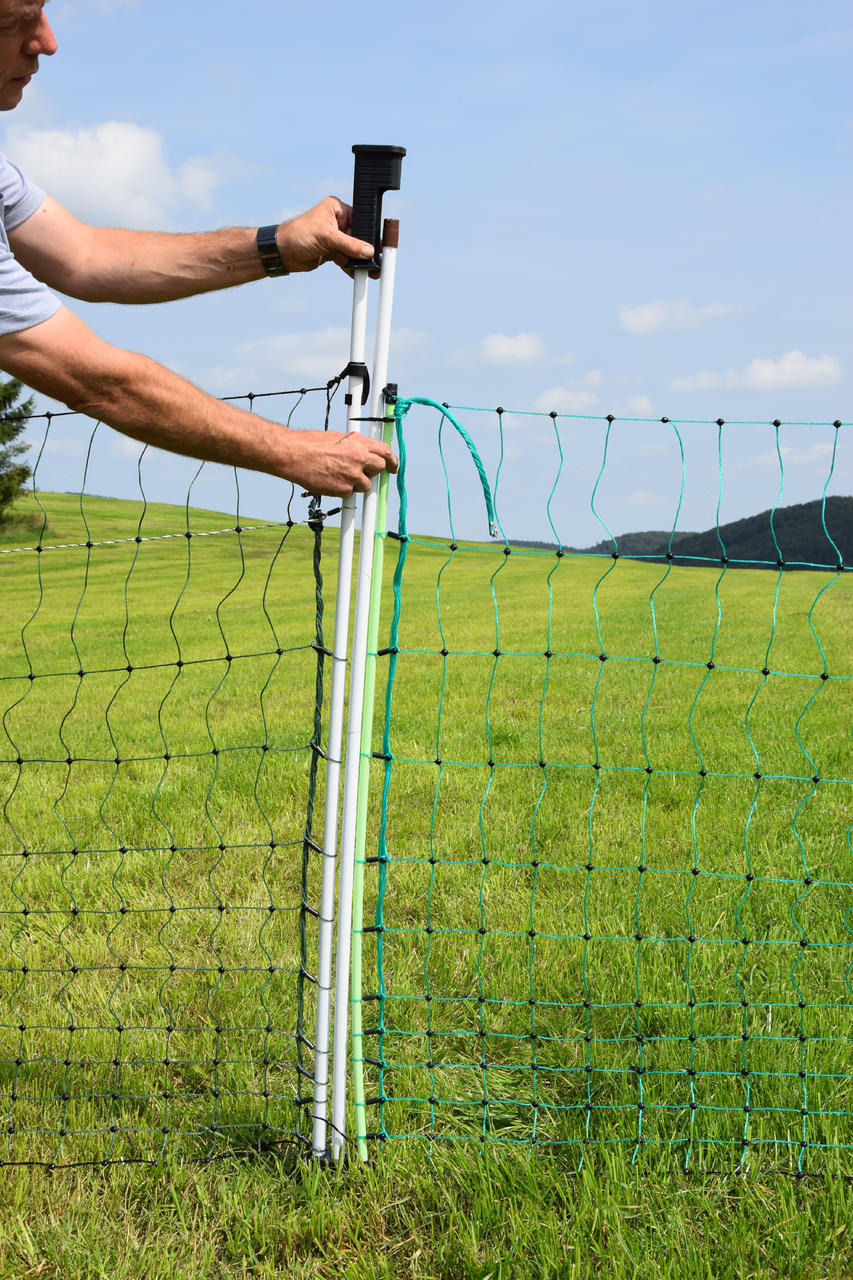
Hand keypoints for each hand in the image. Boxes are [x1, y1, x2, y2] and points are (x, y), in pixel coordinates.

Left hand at [276, 197, 373, 273]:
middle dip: (364, 249)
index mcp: (337, 209)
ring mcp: (336, 237)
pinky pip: (347, 258)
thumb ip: (349, 244)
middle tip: (374, 260)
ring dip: (358, 260)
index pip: (359, 219)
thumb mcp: (327, 237)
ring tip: (367, 270)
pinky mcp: (332, 250)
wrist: (283, 253)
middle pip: (358, 236)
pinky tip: (356, 273)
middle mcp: (337, 221)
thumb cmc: (299, 235)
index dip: (368, 232)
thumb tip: (368, 251)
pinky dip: (351, 266)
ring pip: (353, 249)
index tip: (377, 245)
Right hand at [280, 428, 397, 495]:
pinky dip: (344, 489)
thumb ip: (355, 445)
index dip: (392, 460)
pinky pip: (351, 493)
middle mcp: (359, 458)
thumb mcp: (338, 437)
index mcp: (359, 443)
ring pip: (366, 484)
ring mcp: (352, 475)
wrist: (295, 455)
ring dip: (358, 482)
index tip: (393, 466)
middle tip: (364, 472)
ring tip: (340, 475)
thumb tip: (364, 451)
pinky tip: (332, 481)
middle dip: (374, 471)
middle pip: (380, 469)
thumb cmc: (311, 443)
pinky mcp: (343, 489)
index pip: (385, 452)